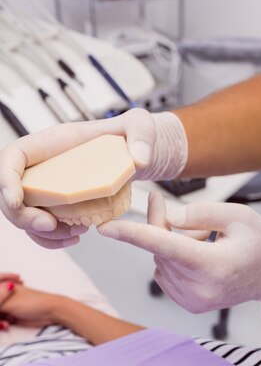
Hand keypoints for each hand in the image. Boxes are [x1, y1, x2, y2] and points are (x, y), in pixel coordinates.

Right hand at [0, 108, 160, 248]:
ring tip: (78, 232)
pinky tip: (76, 237)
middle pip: (13, 192)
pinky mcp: (61, 206)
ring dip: (43, 232)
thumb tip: (140, 160)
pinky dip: (54, 239)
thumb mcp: (141, 126)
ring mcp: (50, 187)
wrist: (139, 154)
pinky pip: (44, 226)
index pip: (14, 156)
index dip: (6, 178)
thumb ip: (142, 135)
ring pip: (27, 214)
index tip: (16, 200)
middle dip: (23, 215)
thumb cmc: (134, 135)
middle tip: (51, 226)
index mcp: (54, 143)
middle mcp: (45, 166)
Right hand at [0, 284, 62, 327]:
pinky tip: (7, 326)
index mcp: (3, 286)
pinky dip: (1, 324)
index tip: (2, 312)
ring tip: (5, 324)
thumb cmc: (30, 303)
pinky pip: (0, 320)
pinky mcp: (11, 316)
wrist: (50, 312)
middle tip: (1, 317)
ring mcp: (7, 305)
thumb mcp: (6, 303)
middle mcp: (3, 294)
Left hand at [99, 192, 260, 313]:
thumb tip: (167, 217)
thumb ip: (200, 213)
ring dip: (171, 244)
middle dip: (160, 225)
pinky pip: (165, 273)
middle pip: (160, 249)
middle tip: (167, 204)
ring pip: (160, 261)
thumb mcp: (238, 215)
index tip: (105, 228)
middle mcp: (200, 288)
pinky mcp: (189, 304)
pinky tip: (198, 256)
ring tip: (204, 240)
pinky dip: (173, 260)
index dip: (133, 235)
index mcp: (214, 265)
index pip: (165, 246)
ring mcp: (194, 300)